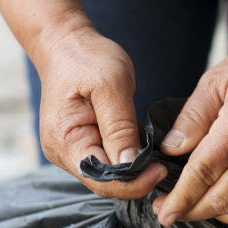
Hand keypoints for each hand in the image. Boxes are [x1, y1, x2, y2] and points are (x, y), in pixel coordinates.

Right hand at [33, 12, 166, 197]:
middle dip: (135, 179)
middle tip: (164, 166)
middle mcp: (62, 152)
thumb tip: (131, 164)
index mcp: (64, 141)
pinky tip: (142, 149)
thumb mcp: (110, 86)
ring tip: (156, 157)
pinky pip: (106, 162)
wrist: (67, 44)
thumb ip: (120, 127)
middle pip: (104, 183)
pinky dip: (125, 158)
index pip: (101, 179)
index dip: (133, 182)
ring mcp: (70, 151)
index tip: (161, 169)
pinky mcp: (81, 145)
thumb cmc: (87, 58)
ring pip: (107, 176)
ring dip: (132, 170)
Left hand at [152, 26, 227, 225]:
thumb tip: (169, 149)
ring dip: (212, 216)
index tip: (162, 211)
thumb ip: (192, 117)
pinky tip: (221, 205)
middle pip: (221, 198)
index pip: (203, 172)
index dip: (180, 197)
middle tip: (166, 214)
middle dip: (189, 211)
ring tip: (191, 209)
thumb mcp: (216, 80)